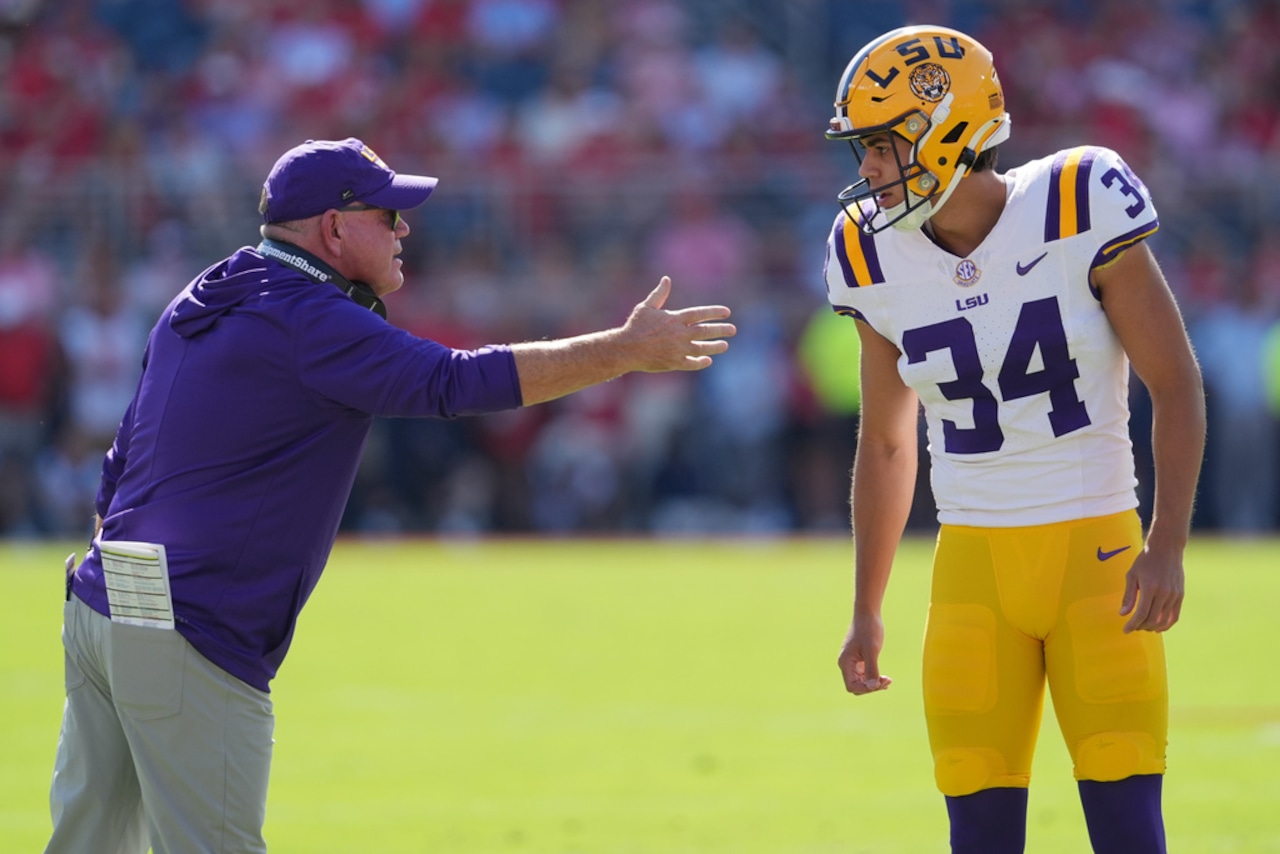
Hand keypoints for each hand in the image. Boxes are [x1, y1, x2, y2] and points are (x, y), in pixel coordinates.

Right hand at [620, 276, 734, 371]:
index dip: (714, 312)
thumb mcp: (646, 307)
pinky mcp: (674, 363)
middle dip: (721, 330)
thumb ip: (659, 294)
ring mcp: (678, 349)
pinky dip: (700, 362)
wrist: (626, 349)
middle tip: (733, 330)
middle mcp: (679, 334)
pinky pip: (691, 364)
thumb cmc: (635, 326)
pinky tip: (708, 360)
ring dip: (715, 347)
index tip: (727, 312)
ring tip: (725, 345)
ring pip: (702, 348)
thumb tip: (666, 279)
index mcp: (674, 319)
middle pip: (705, 331)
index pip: (699, 314)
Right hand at [837, 613, 892, 694]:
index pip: (852, 686)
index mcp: (845, 662)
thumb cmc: (869, 629)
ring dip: (874, 683)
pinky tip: (884, 678)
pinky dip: (874, 677)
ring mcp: (852, 662)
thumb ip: (872, 669)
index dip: (866, 689)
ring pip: (861, 681)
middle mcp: (846, 664)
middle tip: (887, 681)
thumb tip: (872, 687)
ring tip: (888, 680)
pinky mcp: (859, 659)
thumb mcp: (872, 650)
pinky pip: (864, 675)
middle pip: (856, 686)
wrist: (868, 613)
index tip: (880, 682)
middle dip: (871, 687)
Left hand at [1119, 544, 1184, 631]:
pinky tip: (1158, 627)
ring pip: (1164, 620)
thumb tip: (1123, 614)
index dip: (1132, 624)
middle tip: (1133, 627)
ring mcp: (1174, 595)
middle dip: (1141, 626)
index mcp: (1150, 587)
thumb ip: (1128, 596)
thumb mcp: (1132, 576)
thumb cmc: (1145, 561)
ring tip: (1144, 627)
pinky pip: (1175, 616)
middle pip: (1153, 619)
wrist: (1166, 549)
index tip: (1125, 630)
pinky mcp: (1180, 595)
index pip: (1141, 613)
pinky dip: (1166, 624)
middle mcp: (1164, 593)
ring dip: (1153, 627)